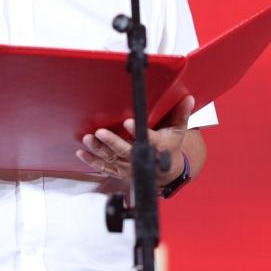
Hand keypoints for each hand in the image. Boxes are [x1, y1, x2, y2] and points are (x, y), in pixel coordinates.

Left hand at [76, 96, 194, 181]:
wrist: (164, 173)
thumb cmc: (169, 147)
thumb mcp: (178, 131)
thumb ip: (181, 114)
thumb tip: (188, 98)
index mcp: (157, 147)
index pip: (148, 139)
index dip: (138, 132)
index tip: (128, 122)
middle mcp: (141, 159)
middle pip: (126, 151)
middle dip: (112, 142)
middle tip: (100, 132)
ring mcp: (129, 167)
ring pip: (112, 159)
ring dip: (98, 150)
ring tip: (88, 139)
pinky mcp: (120, 171)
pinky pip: (105, 168)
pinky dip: (92, 161)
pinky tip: (81, 153)